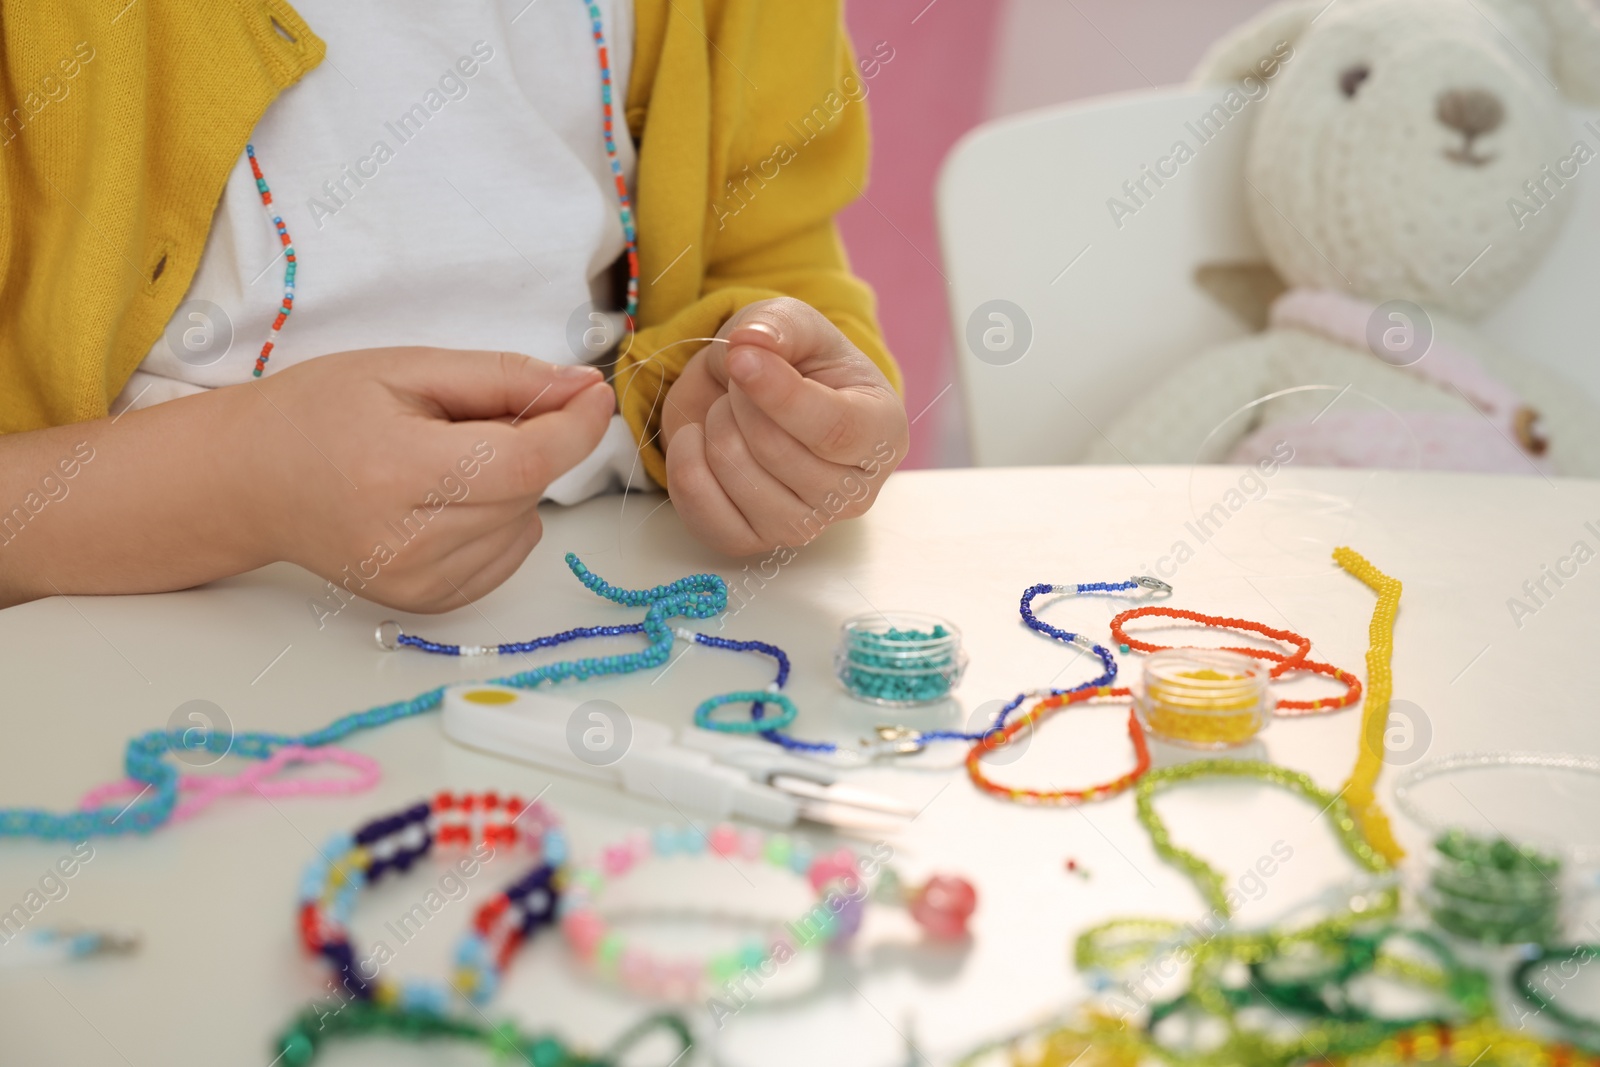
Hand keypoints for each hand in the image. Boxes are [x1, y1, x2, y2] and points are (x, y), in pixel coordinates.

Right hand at [246, 348, 614, 610]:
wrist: (247, 481)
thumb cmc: (319, 412)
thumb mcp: (405, 368)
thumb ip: (502, 377)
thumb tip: (584, 387)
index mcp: (398, 472)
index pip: (523, 463)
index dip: (574, 429)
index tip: (594, 394)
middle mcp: (408, 541)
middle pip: (526, 491)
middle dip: (531, 445)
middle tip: (479, 416)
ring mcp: (416, 582)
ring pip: (525, 523)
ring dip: (513, 485)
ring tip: (447, 460)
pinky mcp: (424, 603)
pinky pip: (508, 555)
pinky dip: (500, 520)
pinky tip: (449, 497)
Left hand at [660, 298, 907, 554]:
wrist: (764, 400)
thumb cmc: (797, 363)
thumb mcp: (796, 325)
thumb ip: (779, 325)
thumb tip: (749, 343)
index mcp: (882, 433)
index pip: (834, 430)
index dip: (781, 395)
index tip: (741, 359)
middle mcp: (854, 493)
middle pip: (777, 453)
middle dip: (740, 401)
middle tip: (741, 379)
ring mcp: (805, 526)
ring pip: (739, 480)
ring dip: (714, 429)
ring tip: (727, 409)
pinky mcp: (755, 543)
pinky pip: (706, 516)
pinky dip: (687, 468)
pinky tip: (698, 441)